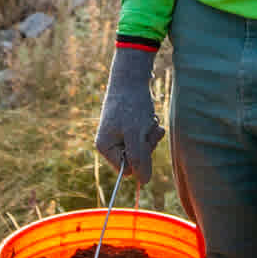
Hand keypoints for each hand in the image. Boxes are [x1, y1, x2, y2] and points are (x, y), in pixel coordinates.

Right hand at [95, 46, 165, 182]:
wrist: (132, 75)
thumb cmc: (132, 105)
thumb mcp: (136, 134)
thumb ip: (139, 159)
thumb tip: (144, 182)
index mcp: (105, 148)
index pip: (127, 171)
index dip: (139, 160)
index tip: (142, 142)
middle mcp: (111, 143)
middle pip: (137, 159)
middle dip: (147, 144)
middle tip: (147, 126)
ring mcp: (121, 134)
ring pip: (144, 147)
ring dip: (151, 134)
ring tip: (148, 118)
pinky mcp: (130, 125)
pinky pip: (145, 135)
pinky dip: (151, 127)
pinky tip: (149, 115)